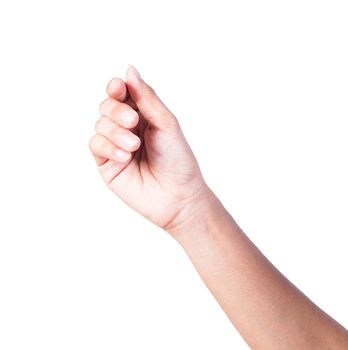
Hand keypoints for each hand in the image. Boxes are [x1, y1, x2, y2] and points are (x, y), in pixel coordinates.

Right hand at [89, 65, 206, 230]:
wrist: (177, 196)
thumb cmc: (177, 159)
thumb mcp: (165, 123)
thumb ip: (146, 98)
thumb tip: (129, 69)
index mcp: (143, 115)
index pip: (122, 93)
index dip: (117, 88)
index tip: (119, 88)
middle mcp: (127, 128)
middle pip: (107, 106)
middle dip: (117, 111)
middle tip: (133, 122)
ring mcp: (116, 145)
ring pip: (99, 124)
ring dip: (115, 132)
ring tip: (134, 146)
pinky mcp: (106, 163)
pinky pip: (95, 145)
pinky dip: (108, 147)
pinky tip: (125, 157)